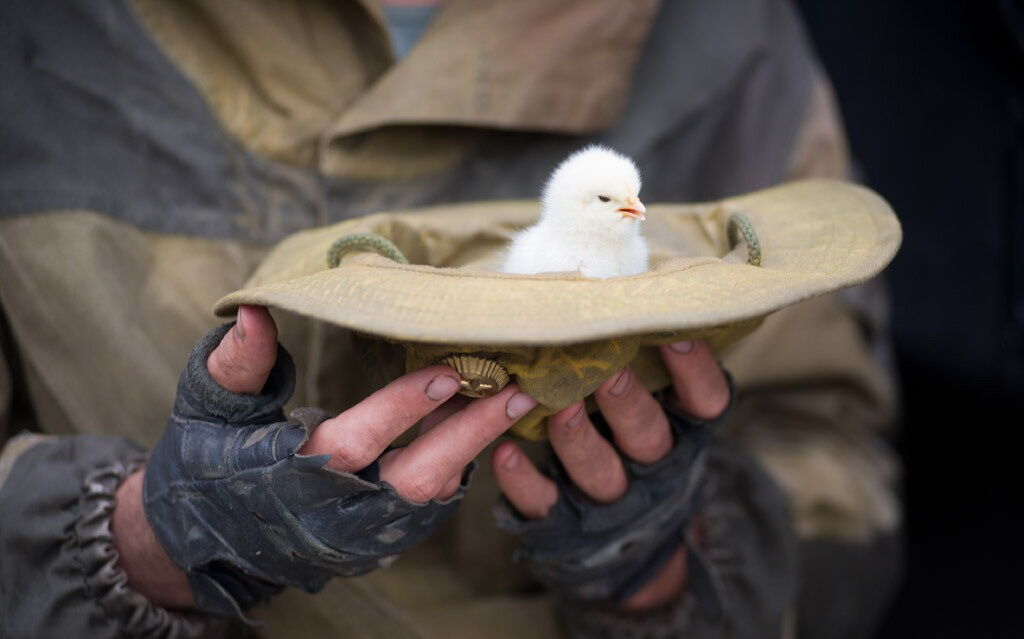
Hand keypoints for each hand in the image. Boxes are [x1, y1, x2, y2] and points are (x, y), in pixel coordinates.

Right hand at [115, 306, 535, 615]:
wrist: (203, 542)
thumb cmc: (204, 466)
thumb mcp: (207, 411)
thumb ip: (235, 366)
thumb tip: (256, 311)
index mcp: (292, 477)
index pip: (356, 442)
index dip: (402, 408)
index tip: (447, 371)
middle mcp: (335, 513)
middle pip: (416, 479)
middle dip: (468, 435)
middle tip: (516, 393)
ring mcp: (359, 534)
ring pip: (431, 498)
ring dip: (473, 449)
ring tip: (513, 403)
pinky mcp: (373, 542)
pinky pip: (427, 508)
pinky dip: (457, 468)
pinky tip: (482, 428)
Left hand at [492, 340, 729, 610]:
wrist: (628, 543)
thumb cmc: (633, 439)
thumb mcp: (657, 406)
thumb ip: (644, 362)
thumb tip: (622, 292)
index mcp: (683, 430)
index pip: (704, 401)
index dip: (694, 370)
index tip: (676, 333)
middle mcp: (652, 465)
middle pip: (647, 435)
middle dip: (626, 402)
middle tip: (607, 369)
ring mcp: (609, 497)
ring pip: (599, 471)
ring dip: (577, 437)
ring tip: (555, 405)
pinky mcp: (564, 521)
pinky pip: (545, 502)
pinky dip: (523, 481)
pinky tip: (504, 452)